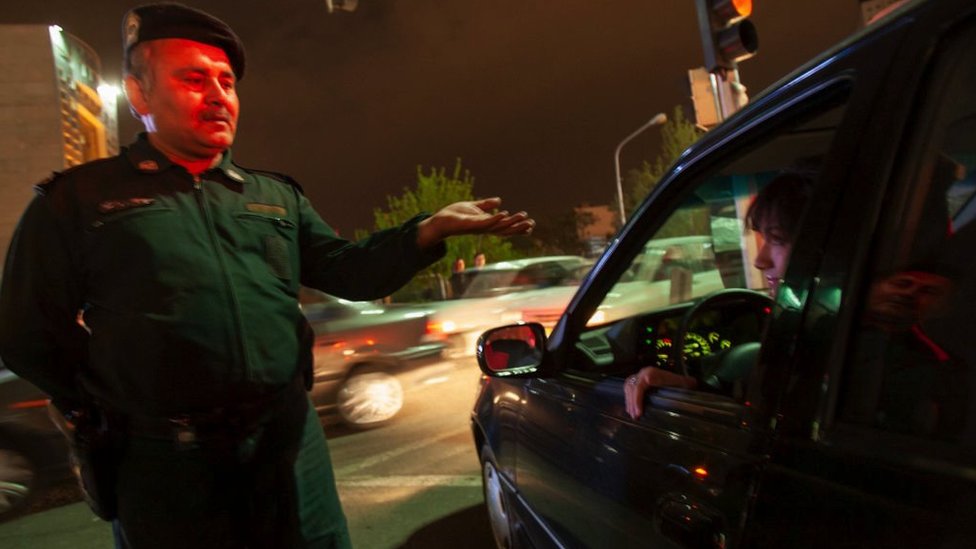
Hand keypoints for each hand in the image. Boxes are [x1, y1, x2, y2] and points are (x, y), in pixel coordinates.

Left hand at [416, 197, 534, 249]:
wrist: (438, 221)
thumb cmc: (453, 216)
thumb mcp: (472, 207)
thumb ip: (485, 205)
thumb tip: (499, 201)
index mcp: (486, 224)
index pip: (505, 226)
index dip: (517, 226)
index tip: (530, 225)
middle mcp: (484, 228)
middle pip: (505, 229)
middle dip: (519, 227)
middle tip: (532, 223)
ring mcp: (478, 228)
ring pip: (498, 226)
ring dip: (511, 222)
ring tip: (524, 216)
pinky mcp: (470, 225)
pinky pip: (485, 223)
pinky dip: (495, 219)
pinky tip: (504, 213)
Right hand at [624, 366, 696, 418]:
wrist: (679, 379)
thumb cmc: (680, 383)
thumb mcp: (682, 383)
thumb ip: (684, 383)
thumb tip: (672, 382)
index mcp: (652, 373)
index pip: (640, 386)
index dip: (638, 399)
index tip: (639, 412)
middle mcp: (643, 372)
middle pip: (633, 387)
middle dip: (633, 403)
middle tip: (636, 417)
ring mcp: (639, 375)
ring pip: (629, 387)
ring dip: (629, 402)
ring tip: (632, 415)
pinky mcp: (637, 380)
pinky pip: (628, 388)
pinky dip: (628, 398)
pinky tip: (630, 408)